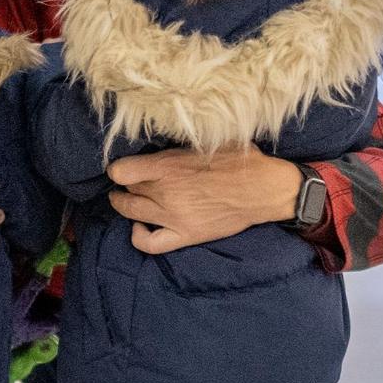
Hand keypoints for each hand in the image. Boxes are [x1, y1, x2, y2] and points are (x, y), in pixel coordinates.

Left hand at [107, 147, 303, 254]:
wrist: (264, 189)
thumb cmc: (239, 159)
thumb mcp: (205, 140)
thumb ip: (175, 146)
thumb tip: (155, 143)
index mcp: (168, 166)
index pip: (120, 171)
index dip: (118, 169)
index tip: (123, 167)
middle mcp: (166, 193)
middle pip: (127, 190)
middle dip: (127, 184)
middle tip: (132, 181)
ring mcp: (173, 217)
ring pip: (131, 212)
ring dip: (124, 205)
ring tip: (126, 199)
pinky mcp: (185, 235)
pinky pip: (149, 243)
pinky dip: (138, 235)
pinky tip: (139, 225)